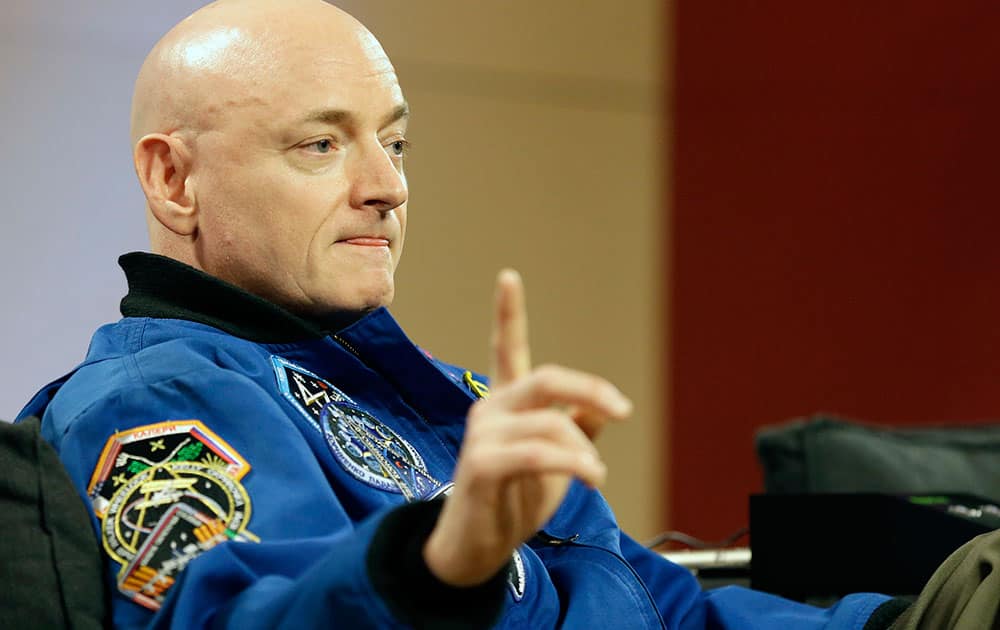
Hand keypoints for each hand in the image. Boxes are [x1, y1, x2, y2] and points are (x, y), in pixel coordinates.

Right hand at [423, 269, 631, 586]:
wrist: (477, 549)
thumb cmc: (515, 501)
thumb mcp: (558, 463)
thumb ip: (576, 430)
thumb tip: (605, 407)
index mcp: (506, 403)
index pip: (507, 349)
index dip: (508, 312)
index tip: (509, 276)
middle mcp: (490, 409)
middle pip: (546, 378)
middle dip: (590, 390)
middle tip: (622, 410)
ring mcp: (482, 435)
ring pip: (550, 423)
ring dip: (583, 451)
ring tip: (595, 476)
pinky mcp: (480, 465)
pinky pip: (537, 453)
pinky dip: (571, 464)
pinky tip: (590, 477)